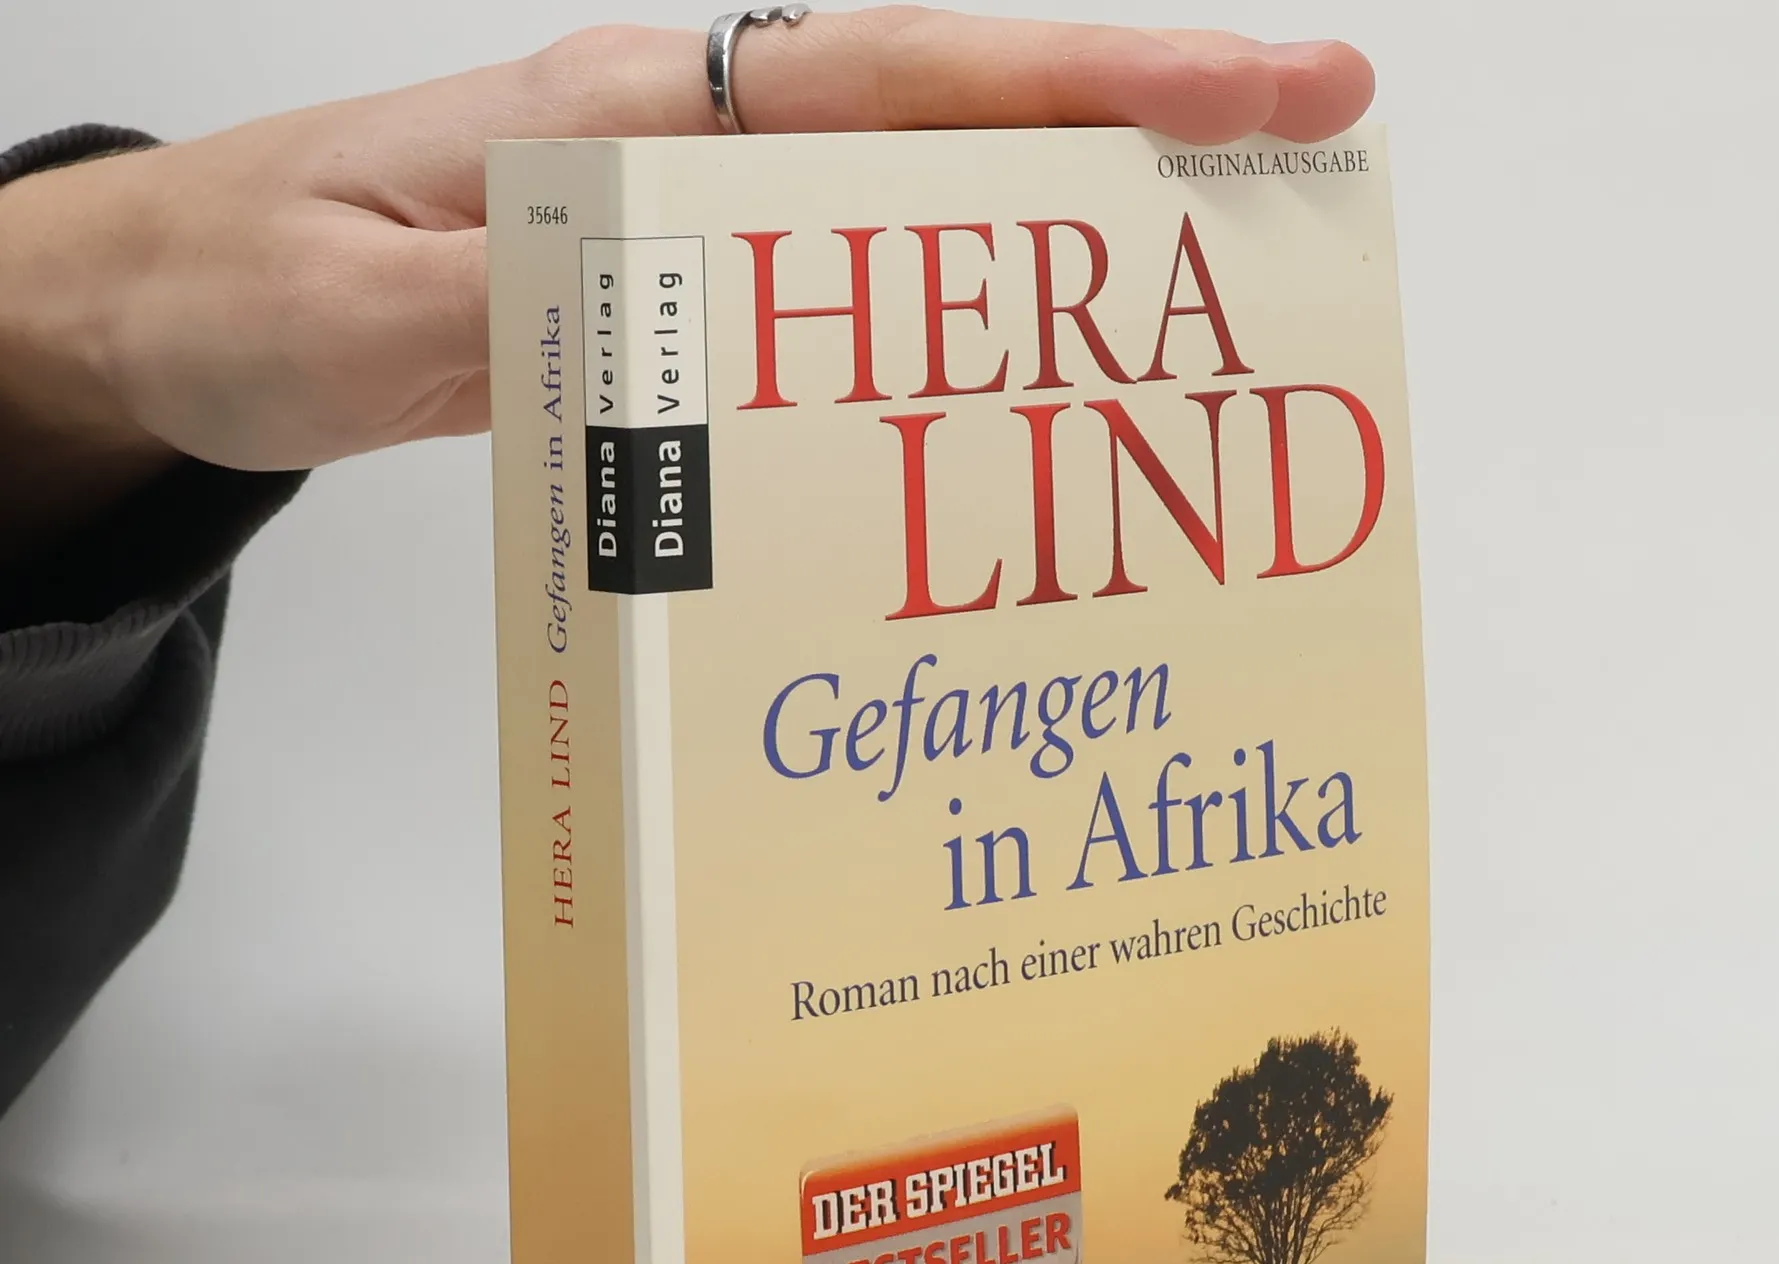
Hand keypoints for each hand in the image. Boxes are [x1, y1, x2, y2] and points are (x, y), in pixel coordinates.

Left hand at [0, 11, 1371, 554]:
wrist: (176, 304)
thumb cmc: (253, 283)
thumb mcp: (372, 309)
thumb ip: (543, 313)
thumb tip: (716, 330)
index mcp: (638, 114)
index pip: (902, 83)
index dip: (1088, 85)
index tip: (1255, 88)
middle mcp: (689, 147)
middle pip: (955, 122)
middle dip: (1140, 137)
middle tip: (1312, 156)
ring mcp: (694, 221)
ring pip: (921, 209)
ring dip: (1068, 237)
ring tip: (1214, 289)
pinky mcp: (680, 299)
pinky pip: (852, 296)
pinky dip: (954, 322)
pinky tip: (1016, 375)